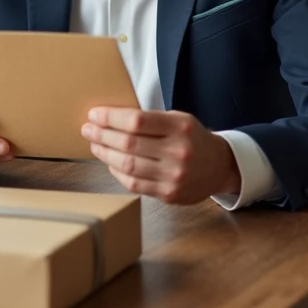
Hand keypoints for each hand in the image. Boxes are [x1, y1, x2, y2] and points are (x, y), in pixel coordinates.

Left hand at [81, 108, 239, 204]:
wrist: (219, 167)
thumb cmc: (193, 139)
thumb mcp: (179, 119)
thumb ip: (151, 120)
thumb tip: (111, 118)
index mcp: (180, 127)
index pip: (137, 121)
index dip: (111, 118)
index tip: (94, 114)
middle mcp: (178, 152)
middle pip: (129, 144)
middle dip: (102, 135)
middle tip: (88, 129)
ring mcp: (174, 175)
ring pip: (128, 165)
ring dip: (105, 154)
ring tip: (94, 145)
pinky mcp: (169, 194)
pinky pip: (135, 183)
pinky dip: (118, 172)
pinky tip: (110, 163)